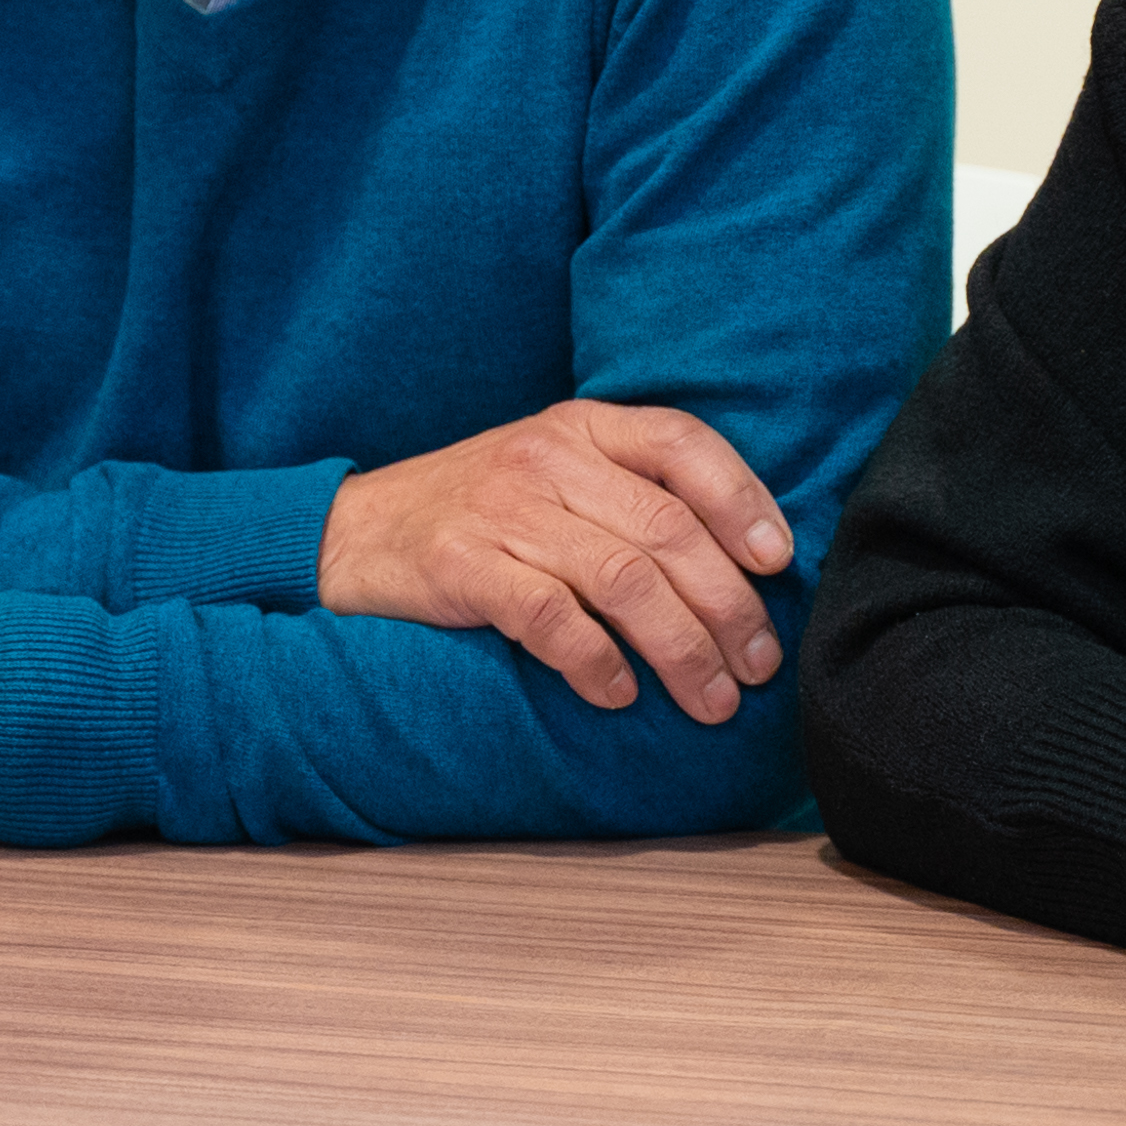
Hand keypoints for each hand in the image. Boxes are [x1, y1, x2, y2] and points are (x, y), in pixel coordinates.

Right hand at [317, 400, 795, 720]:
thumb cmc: (473, 514)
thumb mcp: (550, 475)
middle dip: (728, 606)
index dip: (743, 501)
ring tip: (711, 699)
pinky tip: (620, 695)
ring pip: (624, 580)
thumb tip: (741, 566)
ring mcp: (503, 510)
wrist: (347, 534)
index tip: (778, 563)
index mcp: (580, 426)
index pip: (684, 444)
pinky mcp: (461, 566)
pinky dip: (597, 663)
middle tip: (759, 666)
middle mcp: (547, 458)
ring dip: (681, 649)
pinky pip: (551, 619)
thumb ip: (628, 496)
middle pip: (667, 529)